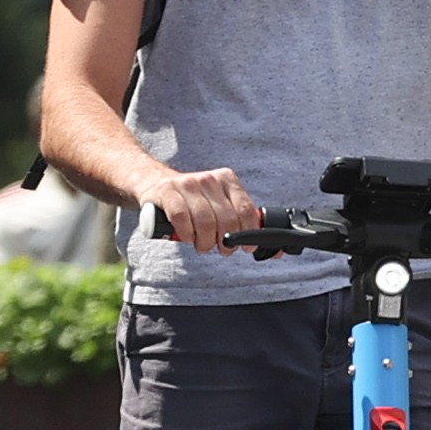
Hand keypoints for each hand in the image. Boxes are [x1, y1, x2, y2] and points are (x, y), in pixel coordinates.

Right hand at [140, 163, 261, 256]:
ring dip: (205, 241)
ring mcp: (186, 183)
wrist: (154, 183)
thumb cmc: (193, 202)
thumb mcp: (218, 204)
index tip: (246, 248)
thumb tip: (276, 250)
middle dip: (225, 242)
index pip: (245, 209)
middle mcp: (208, 179)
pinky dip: (186, 233)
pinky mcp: (167, 192)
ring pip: (205, 220)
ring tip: (202, 245)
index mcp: (226, 179)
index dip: (248, 233)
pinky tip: (187, 237)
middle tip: (220, 249)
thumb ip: (241, 221)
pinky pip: (181, 216)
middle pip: (226, 219)